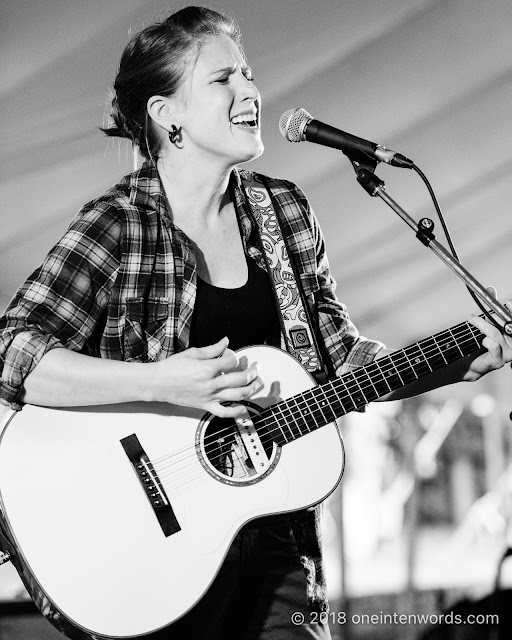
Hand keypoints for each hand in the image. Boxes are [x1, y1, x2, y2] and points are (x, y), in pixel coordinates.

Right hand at [147, 337, 261, 417]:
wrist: (158, 383)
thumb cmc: (172, 367)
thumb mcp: (193, 353)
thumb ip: (212, 349)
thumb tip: (226, 341)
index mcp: (208, 368)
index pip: (231, 361)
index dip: (234, 356)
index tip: (231, 355)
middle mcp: (211, 383)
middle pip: (240, 378)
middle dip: (252, 372)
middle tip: (257, 368)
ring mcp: (210, 396)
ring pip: (237, 395)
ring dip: (251, 389)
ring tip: (257, 383)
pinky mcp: (206, 406)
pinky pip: (224, 412)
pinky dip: (236, 412)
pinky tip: (244, 408)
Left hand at [463, 293, 511, 381]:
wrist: (471, 363)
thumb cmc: (482, 343)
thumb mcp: (487, 322)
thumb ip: (491, 307)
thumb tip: (490, 289)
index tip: (507, 302)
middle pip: (507, 325)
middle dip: (492, 317)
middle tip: (475, 314)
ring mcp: (509, 353)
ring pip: (496, 333)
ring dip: (481, 325)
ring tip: (471, 320)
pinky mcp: (498, 361)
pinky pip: (493, 345)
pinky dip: (485, 341)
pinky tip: (482, 342)